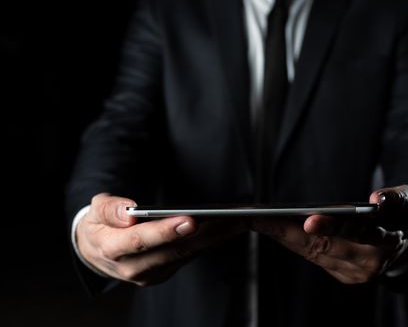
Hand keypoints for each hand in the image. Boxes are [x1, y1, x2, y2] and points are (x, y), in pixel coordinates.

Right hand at [76, 193, 247, 285]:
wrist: (96, 251)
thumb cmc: (99, 226)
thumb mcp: (94, 211)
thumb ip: (108, 209)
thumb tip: (128, 211)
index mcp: (112, 249)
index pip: (141, 241)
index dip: (166, 232)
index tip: (190, 220)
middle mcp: (134, 267)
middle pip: (173, 251)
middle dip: (205, 235)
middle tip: (230, 219)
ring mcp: (151, 273)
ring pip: (187, 255)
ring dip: (216, 239)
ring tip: (238, 221)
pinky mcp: (164, 272)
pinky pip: (190, 257)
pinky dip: (210, 243)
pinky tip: (228, 229)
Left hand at [251, 185, 407, 283]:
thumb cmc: (404, 212)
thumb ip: (397, 198)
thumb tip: (378, 200)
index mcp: (389, 240)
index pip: (360, 232)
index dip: (334, 227)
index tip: (309, 220)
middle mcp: (371, 262)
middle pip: (327, 246)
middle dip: (292, 232)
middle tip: (263, 218)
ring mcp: (356, 272)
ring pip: (315, 253)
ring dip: (285, 237)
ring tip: (260, 220)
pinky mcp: (345, 275)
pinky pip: (314, 257)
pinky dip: (292, 242)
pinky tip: (273, 228)